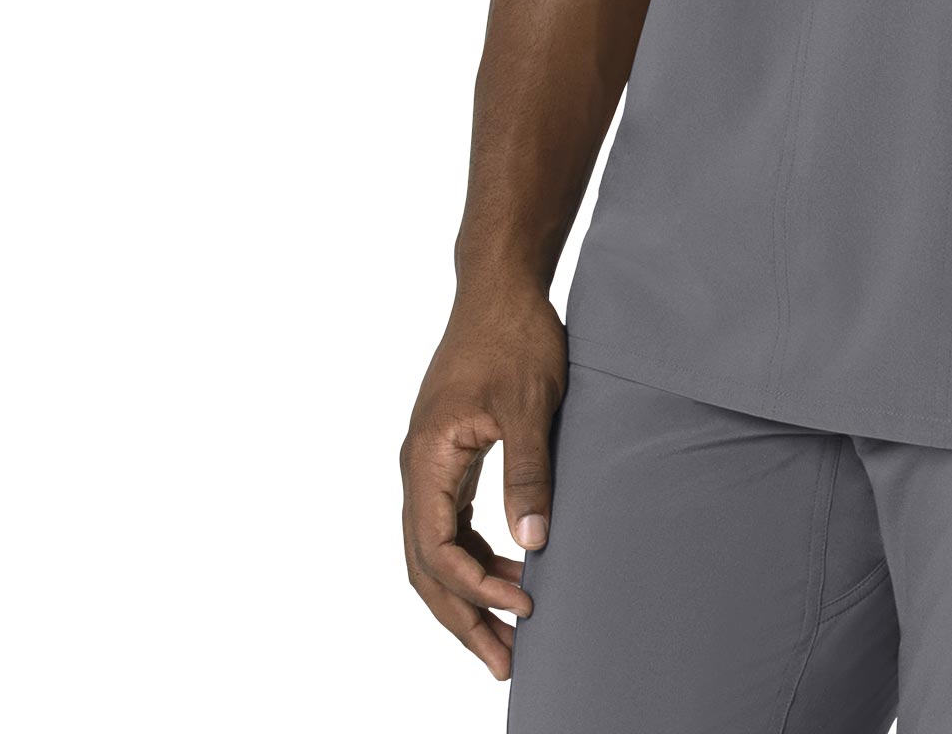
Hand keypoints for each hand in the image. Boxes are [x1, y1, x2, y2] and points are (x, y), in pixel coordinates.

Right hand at [400, 276, 568, 679]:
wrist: (499, 287)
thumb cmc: (515, 337)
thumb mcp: (531, 403)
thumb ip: (528, 472)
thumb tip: (534, 544)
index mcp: (427, 458)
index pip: (437, 549)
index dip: (476, 589)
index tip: (524, 607)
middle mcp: (417, 468)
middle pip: (426, 565)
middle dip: (463, 617)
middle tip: (504, 663)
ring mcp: (428, 464)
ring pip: (434, 551)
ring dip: (466, 594)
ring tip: (508, 634)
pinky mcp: (447, 457)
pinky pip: (448, 526)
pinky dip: (473, 558)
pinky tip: (506, 574)